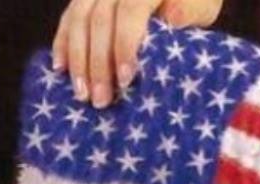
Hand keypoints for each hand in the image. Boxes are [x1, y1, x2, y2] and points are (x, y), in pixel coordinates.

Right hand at [52, 0, 223, 107]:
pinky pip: (69, 17)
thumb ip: (185, 16)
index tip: (125, 79)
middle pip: (99, 19)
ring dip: (77, 59)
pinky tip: (60, 68)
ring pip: (79, 19)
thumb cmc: (193, 3)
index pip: (130, 12)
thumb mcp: (199, 8)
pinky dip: (63, 43)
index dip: (124, 45)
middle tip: (101, 99)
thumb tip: (171, 20)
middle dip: (98, 63)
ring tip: (81, 93)